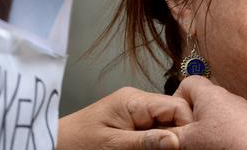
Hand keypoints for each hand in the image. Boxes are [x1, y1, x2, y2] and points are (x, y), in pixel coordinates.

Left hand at [58, 87, 192, 149]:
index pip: (176, 106)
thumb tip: (177, 140)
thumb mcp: (112, 145)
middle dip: (181, 134)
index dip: (188, 125)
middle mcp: (139, 102)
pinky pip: (156, 131)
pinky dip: (160, 142)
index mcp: (135, 100)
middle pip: (175, 115)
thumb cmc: (75, 143)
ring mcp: (137, 113)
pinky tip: (161, 148)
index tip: (193, 145)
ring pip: (168, 124)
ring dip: (171, 140)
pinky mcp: (134, 124)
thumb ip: (145, 142)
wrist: (52, 144)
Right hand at [172, 76, 246, 148]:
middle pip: (201, 101)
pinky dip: (221, 134)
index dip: (176, 99)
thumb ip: (171, 133)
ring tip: (202, 145)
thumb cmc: (228, 145)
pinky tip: (219, 146)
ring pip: (215, 115)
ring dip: (206, 128)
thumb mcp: (187, 140)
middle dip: (190, 118)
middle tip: (185, 137)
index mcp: (211, 94)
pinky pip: (229, 125)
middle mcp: (228, 98)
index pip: (188, 82)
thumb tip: (158, 134)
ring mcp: (242, 111)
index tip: (173, 119)